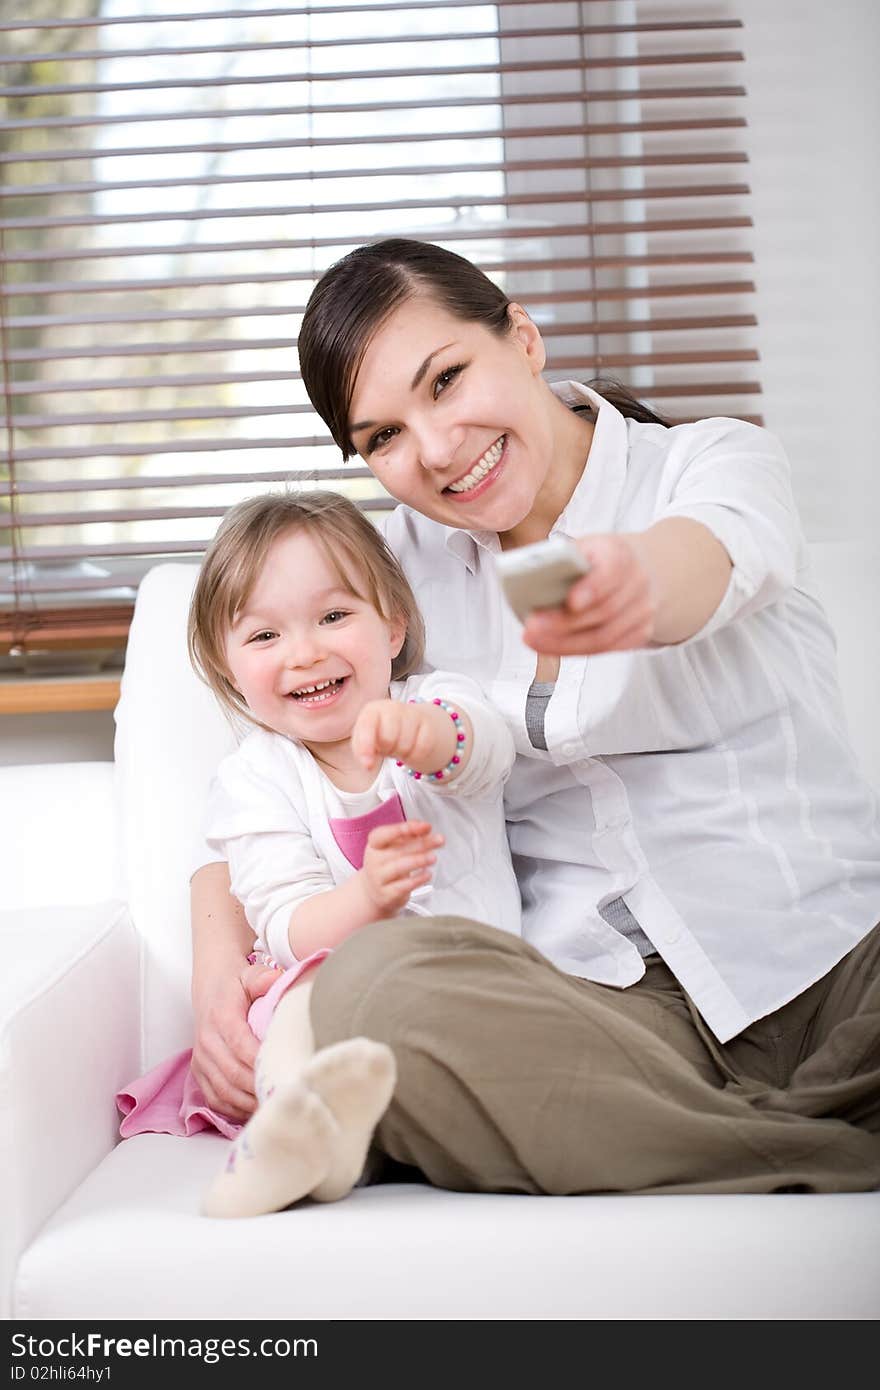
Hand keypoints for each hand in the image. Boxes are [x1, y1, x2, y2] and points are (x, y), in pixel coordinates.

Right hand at [190, 959, 282, 1120]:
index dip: (260, 1064)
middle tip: (283, 1097)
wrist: (210, 986)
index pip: (241, 1047)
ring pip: (223, 1090)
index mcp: (221, 1018)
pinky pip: (214, 1097)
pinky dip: (233, 1109)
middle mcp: (207, 1041)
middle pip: (233, 1074)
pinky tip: (253, 1111)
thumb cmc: (235, 983)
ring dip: (247, 1103)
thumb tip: (276, 979)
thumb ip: (263, 978)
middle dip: (258, 1089)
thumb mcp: (250, 975)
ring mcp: (201, 1058)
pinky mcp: (199, 1071)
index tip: (282, 1074)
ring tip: (272, 1107)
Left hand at [352, 698, 454, 773]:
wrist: (409, 724)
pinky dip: (416, 755)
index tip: (368, 765)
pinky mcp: (428, 722)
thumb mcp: (367, 740)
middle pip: (388, 739)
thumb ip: (363, 752)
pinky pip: (422, 748)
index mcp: (372, 710)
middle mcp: (392, 707)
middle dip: (387, 750)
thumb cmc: (381, 734)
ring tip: (399, 746)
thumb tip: (368, 764)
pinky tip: (412, 747)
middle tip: (387, 747)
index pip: (367, 726)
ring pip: (406, 745)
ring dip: (402, 753)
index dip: (366, 747)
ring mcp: (412, 713)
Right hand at [360, 819, 443, 915]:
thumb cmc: (387, 864)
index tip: (424, 826)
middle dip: (422, 843)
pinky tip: (428, 874)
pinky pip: (403, 886)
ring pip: (399, 867)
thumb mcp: (394, 846)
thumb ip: (409, 834)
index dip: (403, 829)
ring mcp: (379, 878)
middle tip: (439, 840)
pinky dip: (418, 879)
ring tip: (433, 857)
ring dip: (419, 860)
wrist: (372, 892)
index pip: (384, 834)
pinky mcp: (387, 894)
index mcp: (375, 845)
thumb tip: (425, 827)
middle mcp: (374, 860)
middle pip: (398, 850)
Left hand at [522, 533, 656, 654]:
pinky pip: (607, 649)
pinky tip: (552, 647)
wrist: (638, 570)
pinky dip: (575, 650)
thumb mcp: (582, 548)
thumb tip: (526, 576)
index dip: (592, 588)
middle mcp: (637, 582)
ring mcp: (642, 610)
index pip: (611, 570)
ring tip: (535, 640)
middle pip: (603, 610)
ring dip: (565, 643)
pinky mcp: (640, 633)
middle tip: (532, 626)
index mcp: (620, 554)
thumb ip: (560, 560)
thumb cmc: (600, 559)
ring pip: (604, 636)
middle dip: (563, 623)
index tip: (570, 602)